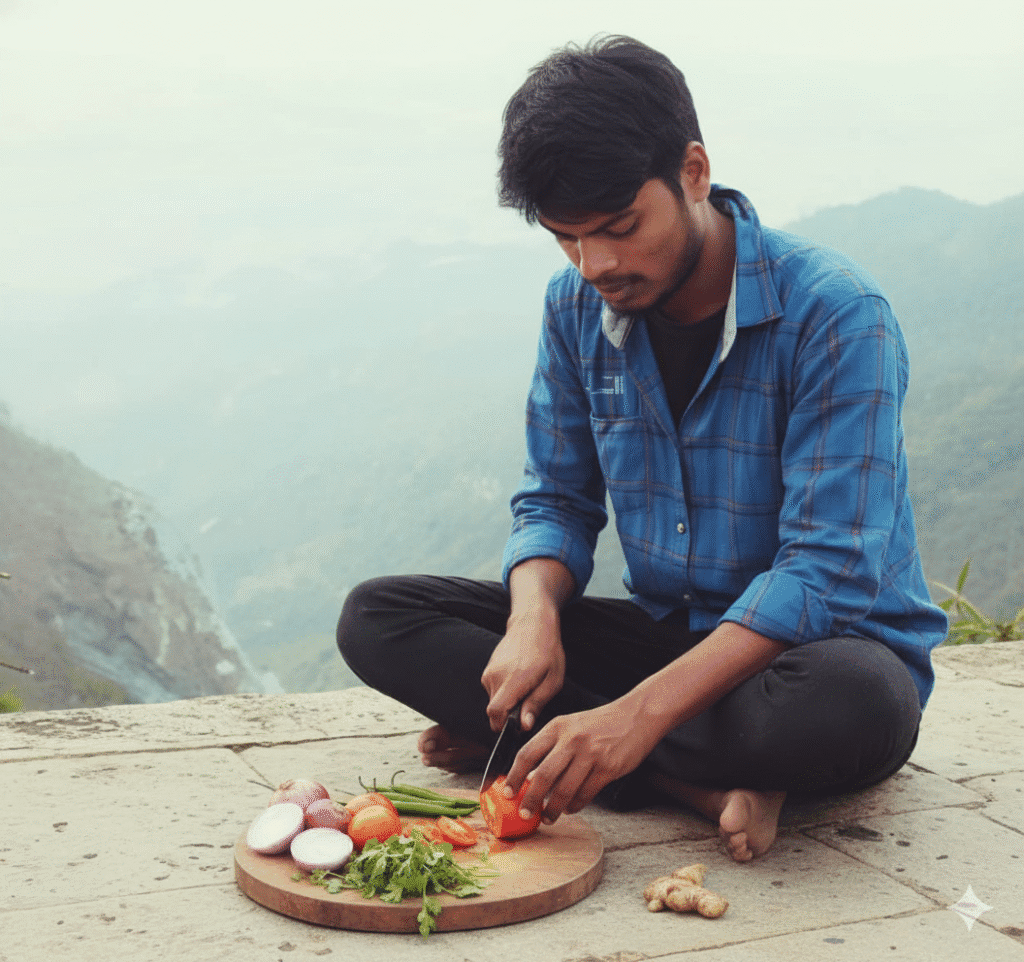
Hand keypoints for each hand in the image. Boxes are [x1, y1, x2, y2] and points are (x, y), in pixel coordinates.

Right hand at [480, 608, 564, 732]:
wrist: (532, 623)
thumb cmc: (547, 650)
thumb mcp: (552, 680)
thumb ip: (536, 704)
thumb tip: (524, 725)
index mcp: (514, 679)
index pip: (495, 713)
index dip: (504, 725)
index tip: (518, 724)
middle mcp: (496, 676)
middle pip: (494, 711)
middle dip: (509, 714)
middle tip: (528, 702)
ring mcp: (489, 672)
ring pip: (494, 701)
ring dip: (508, 702)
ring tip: (525, 687)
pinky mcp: (487, 669)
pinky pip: (493, 690)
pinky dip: (505, 692)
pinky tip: (518, 679)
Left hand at [503, 697, 654, 823]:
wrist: (637, 715)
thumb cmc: (601, 723)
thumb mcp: (571, 726)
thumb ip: (550, 747)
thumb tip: (529, 776)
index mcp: (558, 726)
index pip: (526, 753)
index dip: (513, 776)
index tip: (506, 792)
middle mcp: (571, 739)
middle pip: (542, 775)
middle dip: (530, 799)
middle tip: (525, 812)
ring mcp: (590, 754)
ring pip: (563, 790)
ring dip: (553, 809)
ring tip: (548, 817)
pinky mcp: (608, 768)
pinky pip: (585, 794)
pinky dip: (575, 805)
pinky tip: (571, 808)